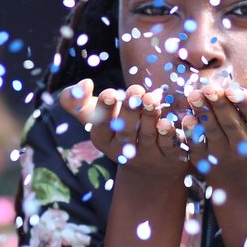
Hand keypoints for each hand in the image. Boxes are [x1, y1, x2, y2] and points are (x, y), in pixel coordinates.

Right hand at [59, 78, 189, 180]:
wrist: (149, 163)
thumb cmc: (117, 128)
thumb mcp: (94, 116)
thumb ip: (77, 100)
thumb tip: (84, 84)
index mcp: (103, 140)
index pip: (100, 127)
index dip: (104, 111)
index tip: (109, 92)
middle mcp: (123, 152)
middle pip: (125, 132)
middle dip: (129, 111)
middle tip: (135, 91)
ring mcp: (147, 157)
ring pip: (147, 137)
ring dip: (149, 117)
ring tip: (151, 99)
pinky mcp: (169, 158)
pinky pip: (169, 147)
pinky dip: (169, 135)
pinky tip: (167, 121)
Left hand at [183, 78, 246, 192]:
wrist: (243, 173)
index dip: (245, 103)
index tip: (233, 90)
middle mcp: (246, 149)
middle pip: (231, 123)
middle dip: (219, 104)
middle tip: (209, 87)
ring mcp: (224, 156)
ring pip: (212, 132)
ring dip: (203, 112)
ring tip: (194, 95)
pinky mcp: (204, 160)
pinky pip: (196, 145)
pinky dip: (191, 132)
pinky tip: (187, 117)